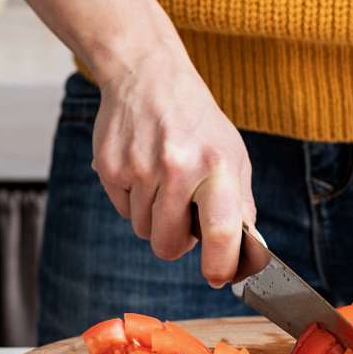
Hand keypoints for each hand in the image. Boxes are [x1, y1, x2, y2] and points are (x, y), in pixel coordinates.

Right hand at [0, 0, 257, 288]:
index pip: (222, 231)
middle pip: (168, 245)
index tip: (218, 277)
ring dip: (154, 218)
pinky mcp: (109, 167)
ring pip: (143, 230)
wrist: (148, 76)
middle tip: (183, 217)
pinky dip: (133, 200)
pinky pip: (122, 211)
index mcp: (217, 165)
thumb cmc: (196, 122)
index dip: (220, 265)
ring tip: (164, 181)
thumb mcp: (232, 155)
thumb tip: (242, 256)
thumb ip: (239, 205)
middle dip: (175, 243)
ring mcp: (140, 168)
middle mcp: (178, 167)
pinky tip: (142, 169)